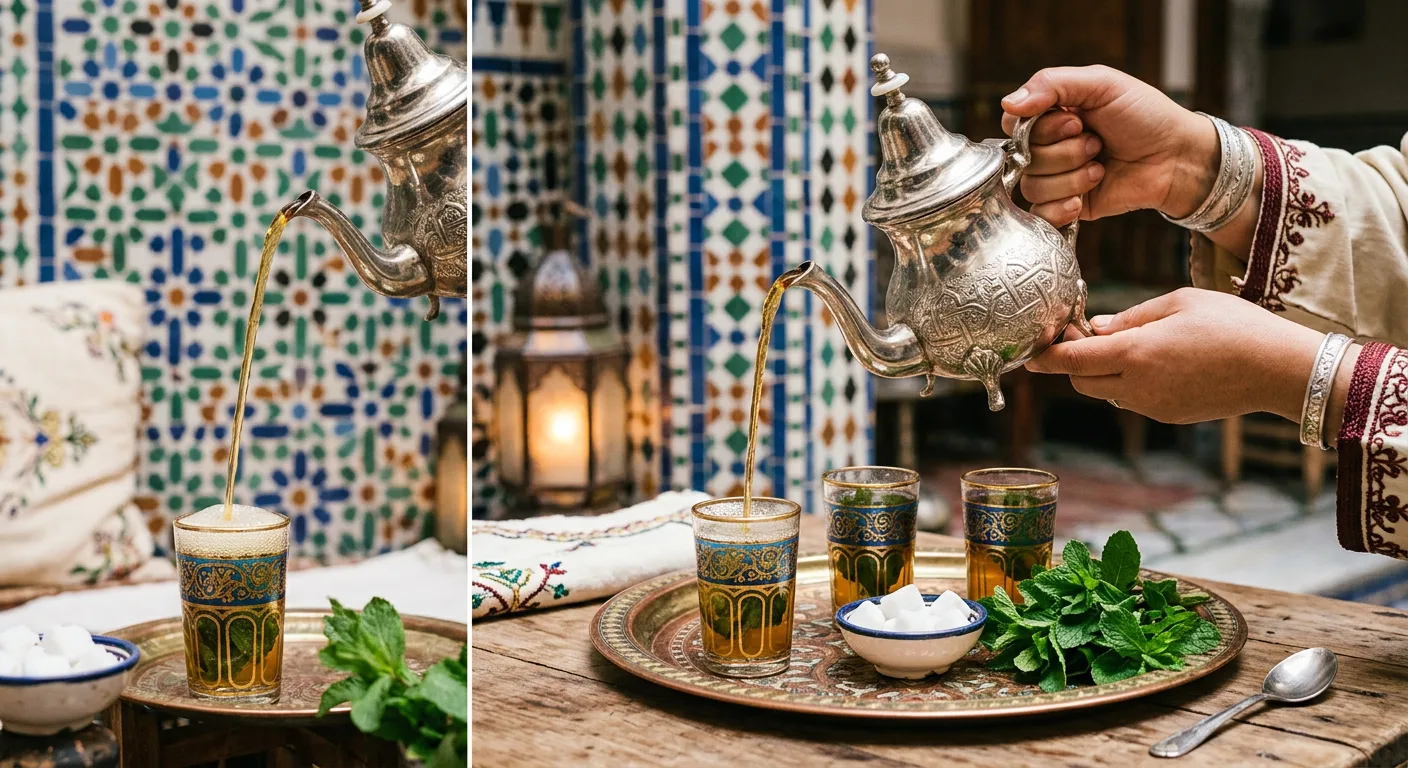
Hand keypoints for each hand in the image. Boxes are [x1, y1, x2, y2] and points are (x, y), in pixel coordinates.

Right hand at [1000, 65, 1217, 227]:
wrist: (1177, 157)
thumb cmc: (1145, 115)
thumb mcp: (1102, 83)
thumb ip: (1052, 84)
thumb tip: (1008, 104)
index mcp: (1052, 115)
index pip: (1014, 124)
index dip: (1040, 128)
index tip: (1076, 121)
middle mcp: (1049, 147)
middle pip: (1024, 157)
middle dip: (1066, 151)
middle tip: (1097, 143)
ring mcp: (1057, 179)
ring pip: (1033, 185)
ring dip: (1072, 177)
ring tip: (1100, 167)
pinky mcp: (1067, 207)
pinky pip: (1040, 215)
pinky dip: (1060, 206)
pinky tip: (1082, 198)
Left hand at [1024, 288, 1323, 423]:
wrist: (1278, 369)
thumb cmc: (1233, 324)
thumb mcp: (1178, 302)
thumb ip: (1130, 317)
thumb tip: (1095, 328)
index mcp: (1134, 354)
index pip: (1069, 360)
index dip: (1044, 355)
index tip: (1032, 347)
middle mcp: (1136, 387)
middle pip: (1080, 380)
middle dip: (1073, 361)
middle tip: (1085, 334)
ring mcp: (1152, 406)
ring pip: (1105, 392)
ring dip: (1101, 372)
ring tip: (1127, 344)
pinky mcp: (1169, 416)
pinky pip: (1133, 400)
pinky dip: (1129, 383)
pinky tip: (1157, 362)